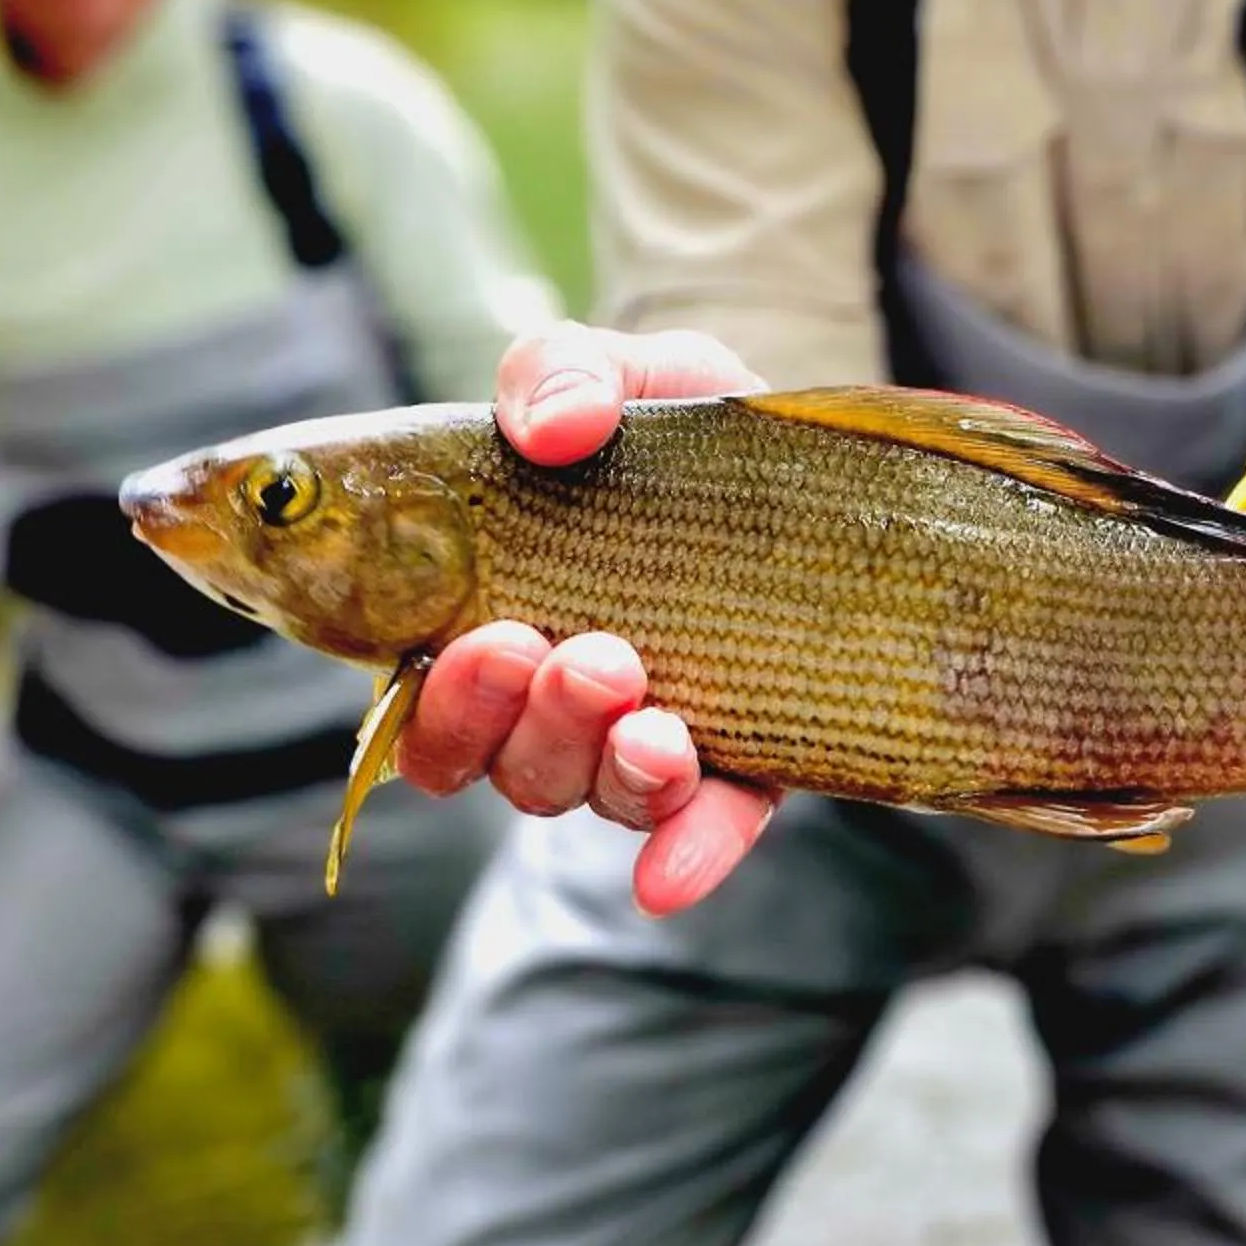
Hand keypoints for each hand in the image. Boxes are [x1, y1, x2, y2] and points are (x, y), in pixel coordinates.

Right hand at [395, 324, 779, 916]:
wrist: (816, 458)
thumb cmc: (683, 427)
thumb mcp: (628, 375)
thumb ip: (561, 370)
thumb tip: (549, 424)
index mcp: (497, 614)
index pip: (429, 700)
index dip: (444, 699)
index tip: (488, 639)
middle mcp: (557, 696)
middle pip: (506, 761)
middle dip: (530, 723)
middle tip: (576, 657)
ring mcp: (647, 733)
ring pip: (593, 795)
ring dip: (610, 770)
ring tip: (650, 718)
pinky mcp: (743, 762)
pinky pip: (706, 828)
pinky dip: (685, 853)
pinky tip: (672, 875)